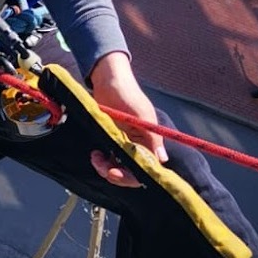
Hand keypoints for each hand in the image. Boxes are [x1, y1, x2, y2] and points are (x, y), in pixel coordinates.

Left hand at [87, 52, 167, 187]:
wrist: (108, 80)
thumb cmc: (129, 94)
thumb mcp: (142, 116)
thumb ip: (153, 138)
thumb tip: (162, 159)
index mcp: (149, 142)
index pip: (145, 168)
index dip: (131, 176)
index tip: (116, 172)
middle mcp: (137, 146)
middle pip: (130, 171)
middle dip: (115, 173)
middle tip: (103, 168)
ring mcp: (123, 144)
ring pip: (117, 166)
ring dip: (105, 167)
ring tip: (95, 157)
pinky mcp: (110, 140)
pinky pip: (107, 157)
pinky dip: (101, 159)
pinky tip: (95, 153)